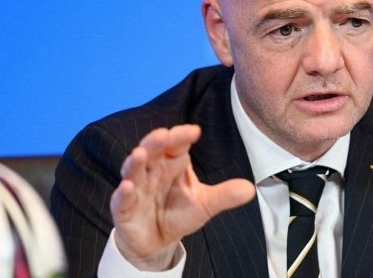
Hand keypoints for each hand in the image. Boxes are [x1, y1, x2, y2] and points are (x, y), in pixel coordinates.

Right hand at [110, 124, 255, 270]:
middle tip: (163, 134)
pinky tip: (128, 187)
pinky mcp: (124, 209)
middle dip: (155, 142)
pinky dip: (124, 192)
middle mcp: (152, 171)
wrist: (157, 241)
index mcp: (172, 164)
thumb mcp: (205, 204)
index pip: (176, 145)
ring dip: (135, 162)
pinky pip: (121, 199)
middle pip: (152, 151)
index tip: (194, 131)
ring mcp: (136, 188)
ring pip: (133, 170)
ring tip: (139, 154)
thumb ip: (225, 195)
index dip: (182, 136)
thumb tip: (250, 189)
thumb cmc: (178, 213)